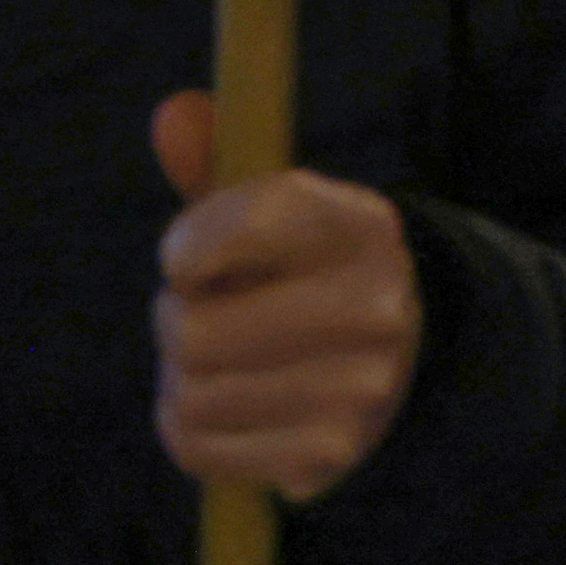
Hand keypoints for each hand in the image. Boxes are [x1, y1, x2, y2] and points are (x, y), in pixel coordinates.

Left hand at [147, 92, 422, 501]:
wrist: (395, 360)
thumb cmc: (303, 270)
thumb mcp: (272, 209)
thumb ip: (219, 160)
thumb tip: (170, 113)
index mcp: (362, 224)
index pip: (248, 222)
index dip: (188, 245)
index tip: (191, 257)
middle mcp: (375, 303)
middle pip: (195, 333)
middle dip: (176, 322)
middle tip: (202, 314)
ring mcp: (358, 385)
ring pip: (191, 394)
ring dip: (178, 379)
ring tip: (215, 361)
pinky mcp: (328, 451)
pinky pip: (199, 448)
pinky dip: (188, 429)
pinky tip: (223, 404)